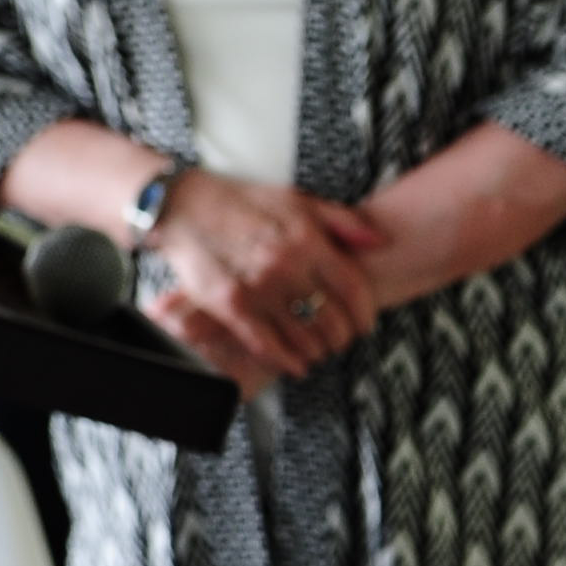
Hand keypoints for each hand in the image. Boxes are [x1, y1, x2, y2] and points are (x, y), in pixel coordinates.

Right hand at [141, 169, 384, 388]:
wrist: (184, 206)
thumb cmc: (245, 202)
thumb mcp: (298, 200)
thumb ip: (343, 221)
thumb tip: (381, 242)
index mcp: (306, 239)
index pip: (352, 289)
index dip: (364, 315)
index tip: (364, 326)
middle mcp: (285, 265)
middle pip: (332, 320)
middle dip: (342, 338)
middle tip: (340, 342)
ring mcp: (257, 287)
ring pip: (303, 337)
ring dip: (317, 351)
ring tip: (318, 351)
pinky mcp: (230, 305)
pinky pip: (267, 345)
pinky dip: (287, 360)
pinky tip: (296, 364)